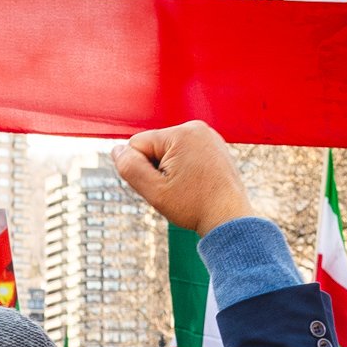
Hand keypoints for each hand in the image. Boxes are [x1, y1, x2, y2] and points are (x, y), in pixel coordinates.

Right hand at [111, 121, 253, 235]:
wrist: (229, 218)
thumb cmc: (194, 206)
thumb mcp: (153, 190)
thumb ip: (130, 168)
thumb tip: (117, 150)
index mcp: (181, 133)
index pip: (137, 144)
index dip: (140, 169)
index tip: (163, 186)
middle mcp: (196, 127)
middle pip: (153, 146)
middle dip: (156, 168)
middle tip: (176, 189)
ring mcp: (208, 135)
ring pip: (168, 151)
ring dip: (169, 169)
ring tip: (187, 187)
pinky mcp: (214, 146)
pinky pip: (184, 153)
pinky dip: (184, 169)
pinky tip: (195, 184)